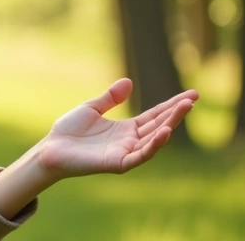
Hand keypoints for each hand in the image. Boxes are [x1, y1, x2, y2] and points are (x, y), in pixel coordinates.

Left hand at [36, 78, 197, 179]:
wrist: (51, 148)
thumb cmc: (69, 130)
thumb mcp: (92, 108)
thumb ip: (110, 98)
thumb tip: (129, 82)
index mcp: (126, 128)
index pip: (155, 115)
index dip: (171, 105)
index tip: (191, 95)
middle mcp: (130, 141)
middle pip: (159, 125)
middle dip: (176, 112)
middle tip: (193, 99)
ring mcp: (126, 152)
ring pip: (154, 139)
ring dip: (170, 124)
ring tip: (183, 109)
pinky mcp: (118, 163)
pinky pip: (141, 155)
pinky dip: (154, 145)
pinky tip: (165, 132)